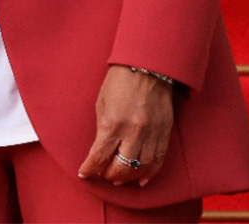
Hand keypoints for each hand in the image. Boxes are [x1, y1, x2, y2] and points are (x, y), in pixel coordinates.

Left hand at [78, 64, 174, 187]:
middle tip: (103, 176)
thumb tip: (101, 151)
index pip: (100, 156)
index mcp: (113, 123)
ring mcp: (151, 134)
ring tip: (120, 180)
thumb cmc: (119, 83)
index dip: (90, 168)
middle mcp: (133, 132)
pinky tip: (142, 179)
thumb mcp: (101, 104)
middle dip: (109, 175)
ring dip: (129, 177)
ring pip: (141, 168)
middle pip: (121, 167)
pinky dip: (150, 173)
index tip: (84, 173)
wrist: (146, 68)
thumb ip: (102, 129)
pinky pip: (158, 161)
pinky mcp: (164, 133)